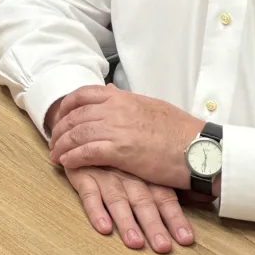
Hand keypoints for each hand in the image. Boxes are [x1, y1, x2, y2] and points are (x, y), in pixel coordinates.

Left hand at [49, 84, 200, 189]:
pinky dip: (72, 157)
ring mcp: (117, 128)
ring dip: (62, 145)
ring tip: (55, 155)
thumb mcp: (152, 106)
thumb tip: (111, 91)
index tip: (61, 116)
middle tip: (53, 141)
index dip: (67, 106)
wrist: (201, 148)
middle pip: (76, 115)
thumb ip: (128, 101)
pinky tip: (66, 163)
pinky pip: (87, 152)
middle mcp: (116, 109)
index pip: (85, 94)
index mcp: (124, 97)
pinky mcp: (121, 150)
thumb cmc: (181, 131)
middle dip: (61, 128)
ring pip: (77, 133)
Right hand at [64, 165, 194, 252]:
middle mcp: (128, 175)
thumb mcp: (143, 164)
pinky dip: (95, 210)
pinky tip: (103, 227)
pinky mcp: (82, 175)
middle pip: (143, 201)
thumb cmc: (118, 156)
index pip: (165, 197)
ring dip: (126, 221)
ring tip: (135, 242)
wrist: (83, 131)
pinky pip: (89, 194)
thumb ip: (166, 183)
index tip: (186, 240)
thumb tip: (204, 199)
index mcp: (146, 174)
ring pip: (117, 199)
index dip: (175, 218)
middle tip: (162, 247)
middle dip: (153, 224)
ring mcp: (105, 174)